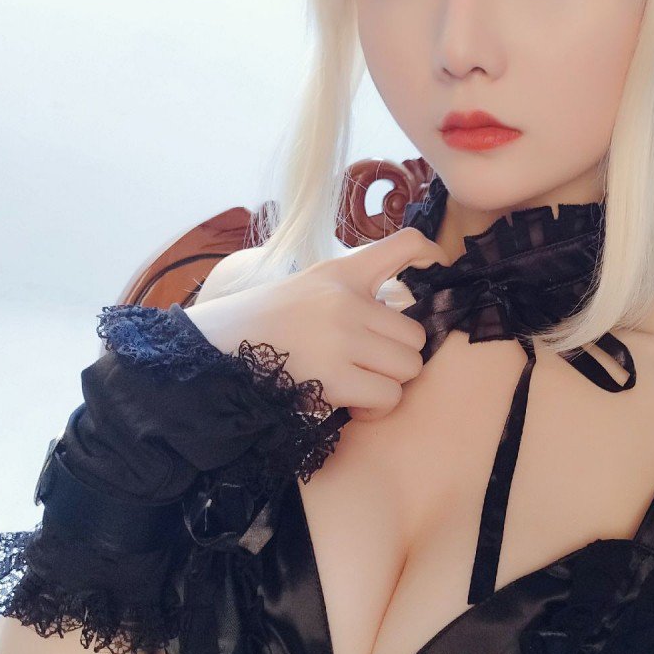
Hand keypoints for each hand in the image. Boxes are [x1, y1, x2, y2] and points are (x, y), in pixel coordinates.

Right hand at [184, 228, 451, 422]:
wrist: (213, 350)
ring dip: (388, 384)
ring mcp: (342, 337)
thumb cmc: (263, 325)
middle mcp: (346, 299)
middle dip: (397, 356)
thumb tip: (400, 315)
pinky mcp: (334, 376)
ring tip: (357, 385)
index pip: (403, 245)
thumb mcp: (306, 289)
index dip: (430, 255)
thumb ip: (351, 294)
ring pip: (409, 367)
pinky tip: (352, 405)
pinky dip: (376, 408)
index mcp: (340, 272)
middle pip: (415, 333)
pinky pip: (388, 396)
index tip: (439, 265)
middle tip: (367, 365)